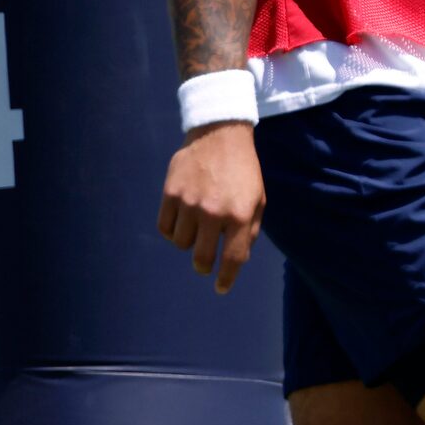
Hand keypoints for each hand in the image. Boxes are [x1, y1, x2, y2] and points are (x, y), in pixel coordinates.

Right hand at [157, 121, 265, 293]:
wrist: (220, 136)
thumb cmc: (243, 171)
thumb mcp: (258, 199)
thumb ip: (250, 230)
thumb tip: (237, 258)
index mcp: (240, 216)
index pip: (232, 259)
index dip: (226, 278)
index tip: (221, 288)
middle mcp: (213, 213)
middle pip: (201, 257)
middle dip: (204, 266)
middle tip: (205, 265)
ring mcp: (189, 204)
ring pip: (181, 244)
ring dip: (189, 243)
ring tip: (197, 230)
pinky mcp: (170, 194)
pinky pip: (165, 228)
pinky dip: (172, 231)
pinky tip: (182, 223)